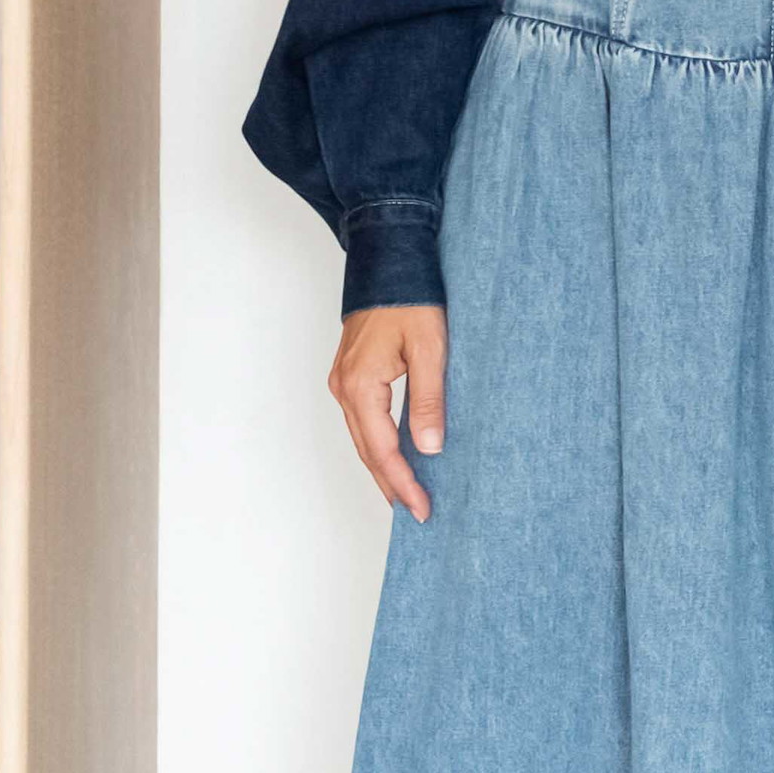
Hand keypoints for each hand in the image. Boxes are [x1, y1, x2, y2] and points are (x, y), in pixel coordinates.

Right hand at [332, 300, 445, 520]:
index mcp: (360, 386)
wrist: (388, 260)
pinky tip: (395, 454)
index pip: (382, 450)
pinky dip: (379, 443)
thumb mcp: (429, 348)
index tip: (422, 508)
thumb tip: (429, 447)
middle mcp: (344, 389)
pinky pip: (363, 421)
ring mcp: (343, 382)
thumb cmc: (410, 299)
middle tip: (417, 512)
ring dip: (383, 467)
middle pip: (367, 451)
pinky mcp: (351, 374)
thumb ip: (428, 399)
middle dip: (391, 484)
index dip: (403, 482)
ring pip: (363, 438)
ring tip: (407, 493)